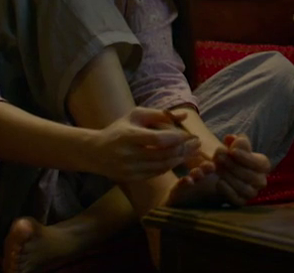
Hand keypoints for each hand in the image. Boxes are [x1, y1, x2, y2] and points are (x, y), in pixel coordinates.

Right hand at [85, 107, 201, 182]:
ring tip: (192, 152)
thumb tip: (184, 115)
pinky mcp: (131, 178)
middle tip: (197, 144)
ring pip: (162, 166)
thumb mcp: (136, 115)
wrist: (95, 152)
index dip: (177, 138)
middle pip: (163, 154)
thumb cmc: (119, 129)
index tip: (191, 135)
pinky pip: (156, 173)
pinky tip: (178, 159)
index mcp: (128, 136)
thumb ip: (160, 114)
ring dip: (180, 159)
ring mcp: (129, 169)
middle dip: (184, 150)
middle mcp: (128, 155)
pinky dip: (169, 166)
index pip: (158, 139)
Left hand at [211, 134, 270, 206]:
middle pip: (250, 176)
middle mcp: (261, 181)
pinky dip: (228, 191)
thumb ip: (237, 141)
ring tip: (216, 167)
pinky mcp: (241, 202)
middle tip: (219, 156)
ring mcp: (252, 193)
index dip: (246, 157)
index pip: (259, 163)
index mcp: (264, 165)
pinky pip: (237, 200)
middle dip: (233, 165)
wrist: (225, 170)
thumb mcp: (236, 145)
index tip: (232, 150)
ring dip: (229, 177)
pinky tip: (219, 182)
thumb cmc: (233, 156)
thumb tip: (233, 139)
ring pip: (244, 188)